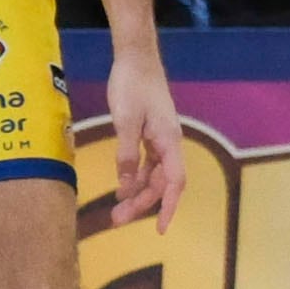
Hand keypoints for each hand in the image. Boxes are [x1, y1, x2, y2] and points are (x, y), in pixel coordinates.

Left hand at [106, 49, 186, 229]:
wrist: (135, 58)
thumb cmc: (131, 85)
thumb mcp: (125, 121)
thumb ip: (126, 153)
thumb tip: (125, 184)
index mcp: (169, 141)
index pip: (174, 183)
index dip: (169, 207)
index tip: (161, 229)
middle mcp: (169, 143)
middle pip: (161, 183)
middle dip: (143, 204)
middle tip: (117, 220)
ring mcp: (160, 138)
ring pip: (152, 175)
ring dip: (136, 193)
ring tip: (116, 211)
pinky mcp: (149, 133)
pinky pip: (146, 163)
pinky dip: (135, 176)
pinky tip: (121, 187)